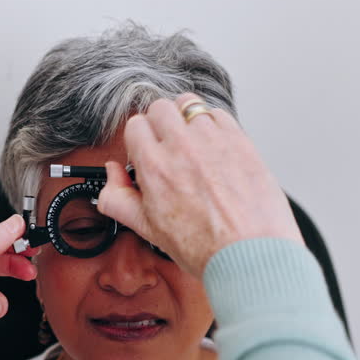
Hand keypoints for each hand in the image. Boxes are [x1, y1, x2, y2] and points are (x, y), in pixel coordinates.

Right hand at [97, 94, 303, 277]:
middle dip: (160, 124)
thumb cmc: (205, 248)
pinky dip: (213, 124)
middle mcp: (182, 147)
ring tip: (192, 143)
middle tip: (168, 145)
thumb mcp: (149, 230)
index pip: (135, 125)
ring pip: (190, 105)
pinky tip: (214, 147)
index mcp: (155, 167)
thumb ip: (118, 199)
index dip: (139, 140)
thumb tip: (111, 175)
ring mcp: (213, 140)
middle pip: (160, 107)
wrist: (249, 255)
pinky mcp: (240, 140)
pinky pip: (219, 114)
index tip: (147, 151)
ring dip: (186, 119)